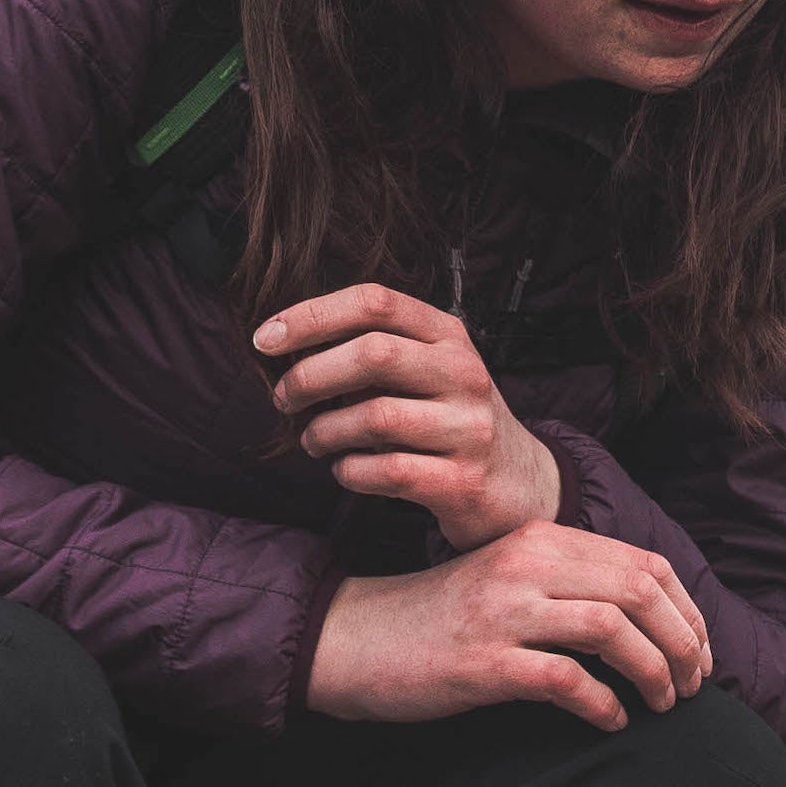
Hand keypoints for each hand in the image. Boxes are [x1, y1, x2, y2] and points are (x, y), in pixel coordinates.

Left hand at [258, 283, 563, 547]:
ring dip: (325, 432)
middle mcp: (464, 373)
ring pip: (375, 417)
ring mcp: (469, 428)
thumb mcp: (427, 371)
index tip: (265, 340)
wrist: (519, 484)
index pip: (375, 302)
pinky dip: (350, 472)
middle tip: (285, 398)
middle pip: (372, 354)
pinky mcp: (463, 480)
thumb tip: (284, 345)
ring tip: (313, 440)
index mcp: (448, 335)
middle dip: (310, 376)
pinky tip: (345, 470)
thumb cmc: (450, 421)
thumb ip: (373, 352)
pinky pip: (387, 471)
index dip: (312, 316)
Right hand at [306, 524, 713, 730]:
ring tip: (662, 703)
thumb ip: (572, 586)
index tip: (701, 650)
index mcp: (541, 539)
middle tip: (693, 683)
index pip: (645, 563)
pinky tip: (611, 721)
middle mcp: (527, 565)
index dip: (687, 611)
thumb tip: (653, 623)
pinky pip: (568, 680)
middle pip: (640, 591)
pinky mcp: (485, 662)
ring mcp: (505, 612)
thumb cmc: (443, 618)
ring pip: (613, 629)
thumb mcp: (512, 580)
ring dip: (653, 672)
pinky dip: (603, 704)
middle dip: (683, 643)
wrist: (358, 639)